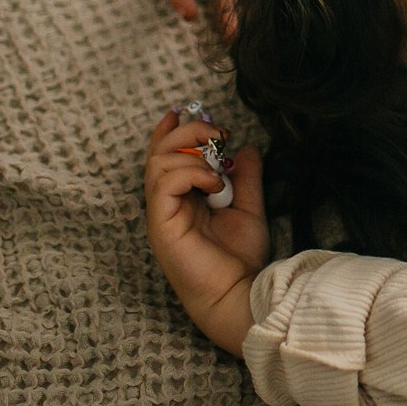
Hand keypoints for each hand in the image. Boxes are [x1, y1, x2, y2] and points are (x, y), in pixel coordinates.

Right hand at [144, 110, 269, 351]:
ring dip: (192, 154)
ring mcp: (162, 214)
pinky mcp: (162, 225)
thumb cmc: (239, 260)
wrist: (238, 294)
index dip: (169, 131)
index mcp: (182, 199)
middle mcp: (167, 204)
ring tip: (220, 171)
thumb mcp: (248, 208)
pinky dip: (190, 173)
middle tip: (218, 134)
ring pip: (158, 163)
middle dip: (187, 132)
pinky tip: (215, 186)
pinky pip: (163, 183)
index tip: (181, 112)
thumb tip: (245, 148)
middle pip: (158, 153)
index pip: (164, 156)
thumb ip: (246, 179)